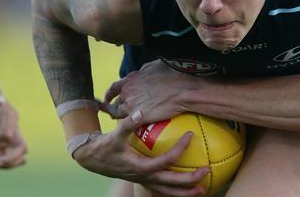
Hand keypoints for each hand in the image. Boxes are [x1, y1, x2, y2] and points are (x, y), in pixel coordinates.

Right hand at [74, 111, 209, 196]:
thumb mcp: (115, 135)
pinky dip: (175, 190)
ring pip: (168, 192)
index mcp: (140, 167)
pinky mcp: (143, 181)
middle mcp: (144, 177)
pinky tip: (187, 187)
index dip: (180, 149)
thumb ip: (128, 124)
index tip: (190, 135)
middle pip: (171, 183)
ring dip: (185, 192)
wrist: (92, 159)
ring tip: (203, 190)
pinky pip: (162, 190)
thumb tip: (141, 111)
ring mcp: (144, 182)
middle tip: (207, 171)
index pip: (166, 160)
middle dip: (190, 180)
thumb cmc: (105, 146)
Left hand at [100, 59, 198, 122]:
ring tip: (125, 121)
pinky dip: (126, 127)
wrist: (183, 90)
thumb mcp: (153, 66)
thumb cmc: (173, 75)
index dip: (109, 95)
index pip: (114, 88)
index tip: (108, 99)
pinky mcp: (138, 117)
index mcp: (130, 79)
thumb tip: (139, 74)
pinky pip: (126, 125)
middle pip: (115, 103)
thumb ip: (142, 72)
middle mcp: (127, 92)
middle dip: (116, 107)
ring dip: (120, 117)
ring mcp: (131, 105)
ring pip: (117, 114)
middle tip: (120, 112)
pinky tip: (129, 129)